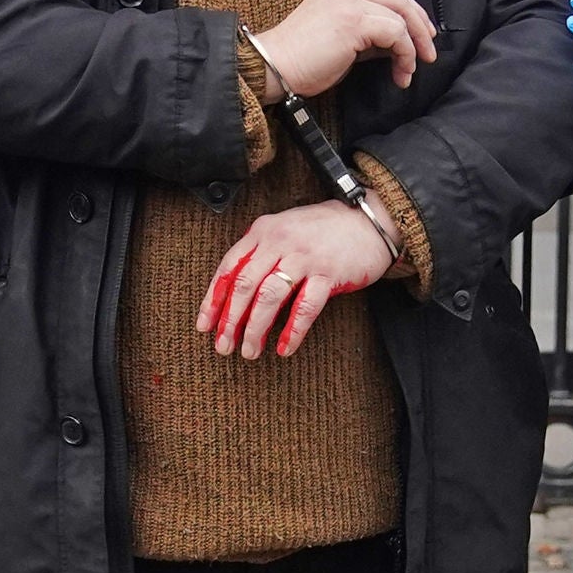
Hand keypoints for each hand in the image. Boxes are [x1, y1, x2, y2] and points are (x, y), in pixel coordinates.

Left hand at [198, 202, 394, 357]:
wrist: (368, 221)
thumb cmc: (323, 230)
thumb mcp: (284, 231)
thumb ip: (260, 253)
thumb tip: (235, 292)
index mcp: (263, 231)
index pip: (229, 268)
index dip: (214, 299)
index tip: (204, 326)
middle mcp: (280, 242)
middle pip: (245, 285)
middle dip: (231, 320)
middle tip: (223, 346)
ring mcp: (304, 257)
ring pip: (270, 297)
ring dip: (256, 328)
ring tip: (249, 351)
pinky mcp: (329, 273)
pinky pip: (305, 307)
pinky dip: (292, 330)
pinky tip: (284, 348)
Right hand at [253, 0, 437, 97]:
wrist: (272, 67)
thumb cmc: (300, 61)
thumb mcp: (340, 42)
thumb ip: (366, 37)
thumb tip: (397, 45)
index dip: (409, 11)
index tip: (422, 35)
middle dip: (421, 24)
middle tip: (429, 51)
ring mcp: (349, 3)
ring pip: (400, 16)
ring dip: (414, 46)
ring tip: (410, 71)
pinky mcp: (353, 22)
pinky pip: (395, 33)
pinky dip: (405, 53)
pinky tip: (400, 73)